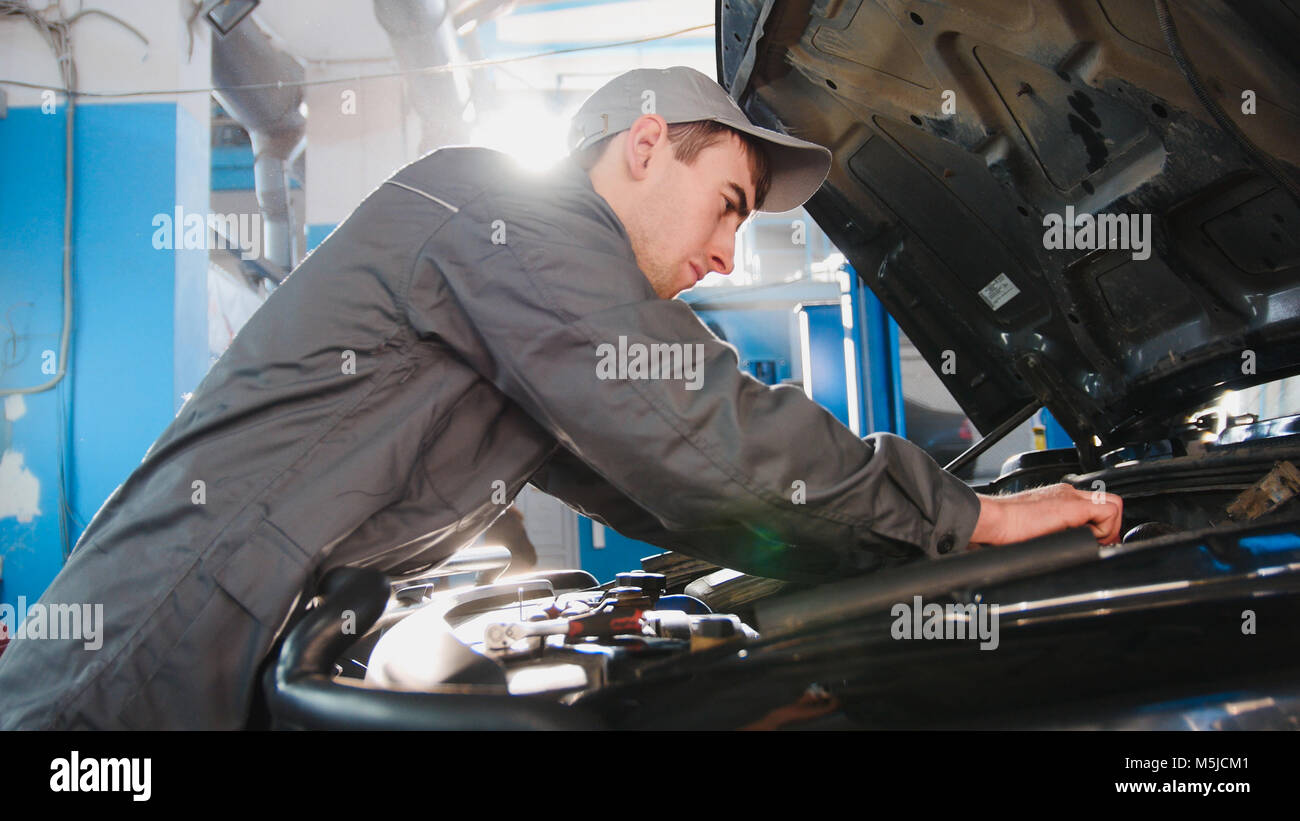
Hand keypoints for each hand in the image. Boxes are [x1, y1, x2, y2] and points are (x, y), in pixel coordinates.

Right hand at [969, 483, 1122, 546]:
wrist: (994, 519)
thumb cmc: (1005, 527)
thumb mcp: (1036, 527)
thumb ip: (1053, 529)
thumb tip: (1064, 544)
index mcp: (1060, 497)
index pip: (1096, 504)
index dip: (1103, 525)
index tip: (1095, 541)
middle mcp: (1068, 493)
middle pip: (1110, 501)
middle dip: (1111, 526)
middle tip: (1098, 542)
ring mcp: (1071, 497)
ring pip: (1113, 504)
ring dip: (1108, 528)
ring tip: (1089, 541)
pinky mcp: (1072, 506)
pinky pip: (1108, 512)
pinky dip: (1104, 530)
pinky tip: (1083, 537)